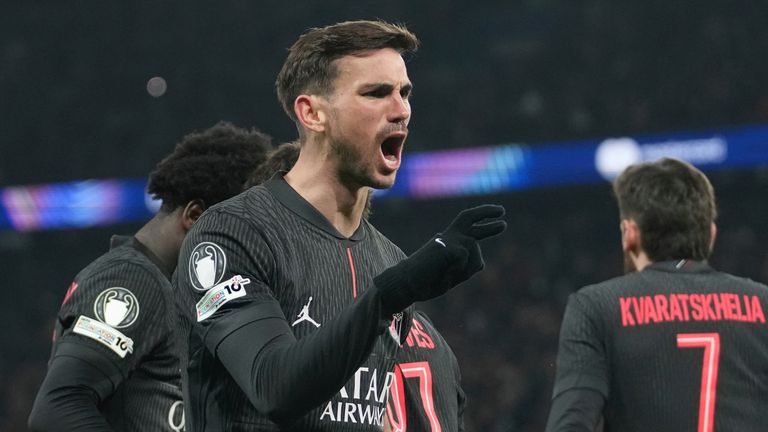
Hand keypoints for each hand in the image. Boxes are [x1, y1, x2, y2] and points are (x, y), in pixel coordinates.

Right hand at [375, 204, 506, 313]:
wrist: (406, 283)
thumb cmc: (426, 282)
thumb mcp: (450, 274)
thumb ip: (464, 266)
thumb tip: (481, 263)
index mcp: (448, 241)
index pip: (469, 228)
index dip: (485, 225)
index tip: (499, 219)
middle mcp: (448, 236)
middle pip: (469, 218)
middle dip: (487, 213)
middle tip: (502, 213)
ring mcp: (448, 240)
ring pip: (474, 253)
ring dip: (465, 271)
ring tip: (446, 277)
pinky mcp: (447, 246)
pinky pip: (465, 261)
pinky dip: (457, 273)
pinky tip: (443, 275)